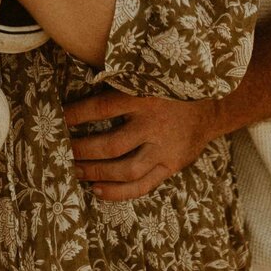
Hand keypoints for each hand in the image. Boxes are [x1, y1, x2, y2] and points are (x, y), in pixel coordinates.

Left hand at [62, 89, 220, 199]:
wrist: (212, 108)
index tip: (58, 119)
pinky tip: (98, 190)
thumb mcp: (148, 78)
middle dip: (82, 151)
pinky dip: (118, 192)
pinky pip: (142, 185)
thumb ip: (122, 83)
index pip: (102, 107)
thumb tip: (82, 83)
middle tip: (62, 152)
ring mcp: (163, 149)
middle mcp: (153, 125)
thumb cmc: (170, 89)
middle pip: (110, 145)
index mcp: (144, 97)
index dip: (77, 115)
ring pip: (125, 170)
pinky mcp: (171, 165)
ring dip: (96, 173)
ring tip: (75, 171)